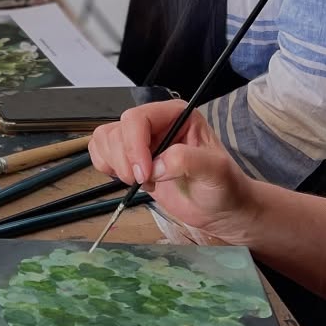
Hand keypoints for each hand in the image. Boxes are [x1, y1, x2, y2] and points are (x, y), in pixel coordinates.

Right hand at [87, 102, 262, 244]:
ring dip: (116, 165)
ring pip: (105, 140)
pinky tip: (130, 179)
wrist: (220, 209)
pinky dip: (107, 168)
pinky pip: (101, 153)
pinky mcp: (130, 158)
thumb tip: (156, 165)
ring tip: (141, 181)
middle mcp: (156, 123)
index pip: (138, 118)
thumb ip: (188, 161)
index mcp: (176, 115)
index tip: (144, 173)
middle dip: (125, 160)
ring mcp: (141, 141)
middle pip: (118, 130)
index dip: (134, 145)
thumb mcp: (215, 171)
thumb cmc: (224, 187)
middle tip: (144, 181)